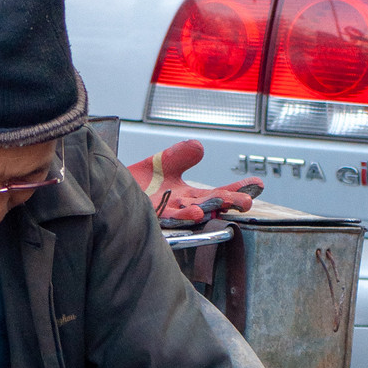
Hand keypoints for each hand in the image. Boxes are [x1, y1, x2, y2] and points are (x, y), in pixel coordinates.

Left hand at [128, 138, 261, 222]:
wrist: (109, 188)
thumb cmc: (139, 181)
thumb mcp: (163, 162)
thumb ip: (181, 155)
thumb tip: (200, 147)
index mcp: (189, 196)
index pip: (218, 193)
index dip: (237, 189)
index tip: (258, 184)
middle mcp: (181, 208)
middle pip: (209, 206)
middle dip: (229, 203)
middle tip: (247, 202)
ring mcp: (165, 215)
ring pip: (189, 215)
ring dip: (205, 211)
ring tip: (221, 205)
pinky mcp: (149, 218)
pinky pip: (166, 219)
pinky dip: (181, 217)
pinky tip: (193, 213)